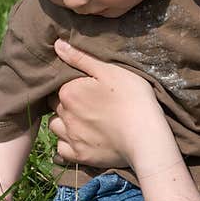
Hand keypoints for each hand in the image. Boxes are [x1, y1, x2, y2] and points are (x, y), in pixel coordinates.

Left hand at [48, 39, 166, 168]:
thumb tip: (56, 44)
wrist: (144, 135)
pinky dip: (66, 144)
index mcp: (69, 91)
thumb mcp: (110, 71)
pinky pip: (61, 150)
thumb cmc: (132, 98)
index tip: (87, 88)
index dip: (71, 86)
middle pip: (56, 106)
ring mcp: (71, 137)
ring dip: (63, 122)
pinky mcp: (79, 156)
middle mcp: (64, 114)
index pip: (59, 86)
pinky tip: (79, 139)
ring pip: (55, 127)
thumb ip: (81, 58)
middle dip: (66, 103)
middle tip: (86, 103)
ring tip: (81, 121)